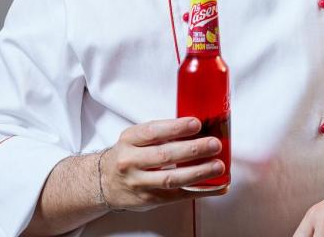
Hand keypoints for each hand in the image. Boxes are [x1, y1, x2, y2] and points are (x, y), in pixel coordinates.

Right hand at [101, 117, 225, 210]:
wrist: (105, 182)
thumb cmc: (128, 155)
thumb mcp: (135, 138)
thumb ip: (161, 132)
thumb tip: (199, 127)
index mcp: (129, 140)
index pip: (153, 132)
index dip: (176, 128)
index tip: (196, 123)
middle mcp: (130, 162)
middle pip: (164, 155)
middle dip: (192, 150)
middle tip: (214, 144)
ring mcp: (139, 183)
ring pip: (171, 179)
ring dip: (198, 172)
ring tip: (218, 166)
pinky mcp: (150, 200)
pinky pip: (178, 196)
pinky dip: (201, 190)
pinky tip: (217, 186)